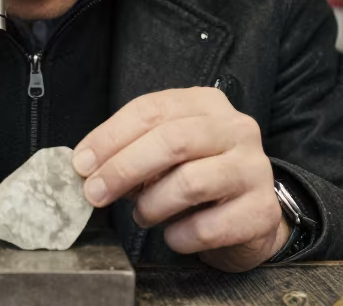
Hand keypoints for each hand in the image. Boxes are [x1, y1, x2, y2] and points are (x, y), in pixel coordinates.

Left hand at [72, 87, 288, 271]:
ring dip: (151, 205)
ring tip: (142, 215)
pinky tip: (173, 235)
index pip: (151, 109)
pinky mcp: (261, 211)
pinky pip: (207, 227)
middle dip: (123, 169)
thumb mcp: (166, 155)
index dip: (110, 137)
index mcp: (207, 104)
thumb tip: (87, 167)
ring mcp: (254, 169)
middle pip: (171, 141)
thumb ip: (132, 151)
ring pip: (189, 182)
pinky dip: (178, 236)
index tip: (81, 163)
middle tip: (94, 193)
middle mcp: (236, 129)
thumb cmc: (199, 178)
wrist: (250, 218)